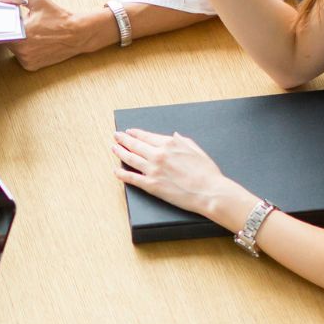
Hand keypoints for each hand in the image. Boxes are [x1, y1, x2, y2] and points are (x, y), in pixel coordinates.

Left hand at [0, 0, 112, 70]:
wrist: (78, 34)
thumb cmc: (59, 16)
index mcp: (21, 34)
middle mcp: (22, 50)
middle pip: (5, 39)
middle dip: (9, 31)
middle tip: (20, 24)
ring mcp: (26, 60)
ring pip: (12, 48)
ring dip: (17, 40)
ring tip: (33, 32)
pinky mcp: (31, 66)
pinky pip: (20, 56)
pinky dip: (24, 49)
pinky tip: (36, 42)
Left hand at [111, 127, 245, 218]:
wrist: (209, 192)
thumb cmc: (206, 172)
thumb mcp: (195, 149)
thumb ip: (182, 141)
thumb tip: (173, 135)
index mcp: (169, 144)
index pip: (147, 136)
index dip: (136, 133)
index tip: (129, 132)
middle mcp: (158, 154)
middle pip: (135, 145)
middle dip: (123, 139)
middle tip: (116, 136)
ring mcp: (153, 170)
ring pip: (130, 158)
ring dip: (120, 152)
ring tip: (114, 148)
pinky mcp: (151, 185)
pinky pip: (131, 178)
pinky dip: (121, 174)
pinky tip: (116, 171)